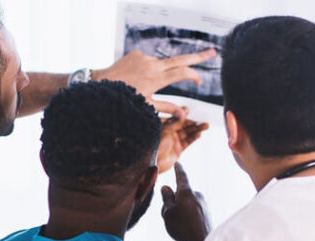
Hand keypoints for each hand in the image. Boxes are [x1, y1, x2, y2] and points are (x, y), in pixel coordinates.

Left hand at [95, 49, 216, 117]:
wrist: (101, 84)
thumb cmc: (124, 100)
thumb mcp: (146, 107)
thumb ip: (167, 108)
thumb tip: (185, 114)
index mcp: (155, 79)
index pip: (181, 72)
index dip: (193, 75)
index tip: (199, 81)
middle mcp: (151, 65)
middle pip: (180, 59)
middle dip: (198, 56)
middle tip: (213, 52)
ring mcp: (144, 58)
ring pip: (162, 63)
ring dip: (163, 72)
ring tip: (145, 85)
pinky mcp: (137, 53)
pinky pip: (150, 61)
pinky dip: (150, 69)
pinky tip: (138, 79)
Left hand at [158, 110, 208, 173]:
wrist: (152, 163)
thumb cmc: (154, 146)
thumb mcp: (165, 130)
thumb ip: (175, 122)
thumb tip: (184, 112)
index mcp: (163, 127)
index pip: (175, 118)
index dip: (183, 115)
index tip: (190, 111)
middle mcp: (169, 134)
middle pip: (183, 126)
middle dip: (193, 123)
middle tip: (203, 120)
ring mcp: (174, 142)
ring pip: (187, 134)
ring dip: (196, 130)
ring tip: (205, 126)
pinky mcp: (178, 150)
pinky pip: (187, 142)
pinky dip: (193, 138)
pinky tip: (199, 134)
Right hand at [161, 163, 210, 240]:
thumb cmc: (182, 227)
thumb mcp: (168, 212)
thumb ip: (166, 198)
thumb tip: (166, 187)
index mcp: (187, 192)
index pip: (181, 176)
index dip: (178, 170)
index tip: (178, 163)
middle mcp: (197, 195)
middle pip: (182, 194)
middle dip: (174, 201)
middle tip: (168, 215)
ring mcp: (204, 204)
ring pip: (187, 204)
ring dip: (181, 210)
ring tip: (177, 225)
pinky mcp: (207, 213)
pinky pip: (194, 211)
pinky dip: (188, 216)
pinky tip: (187, 228)